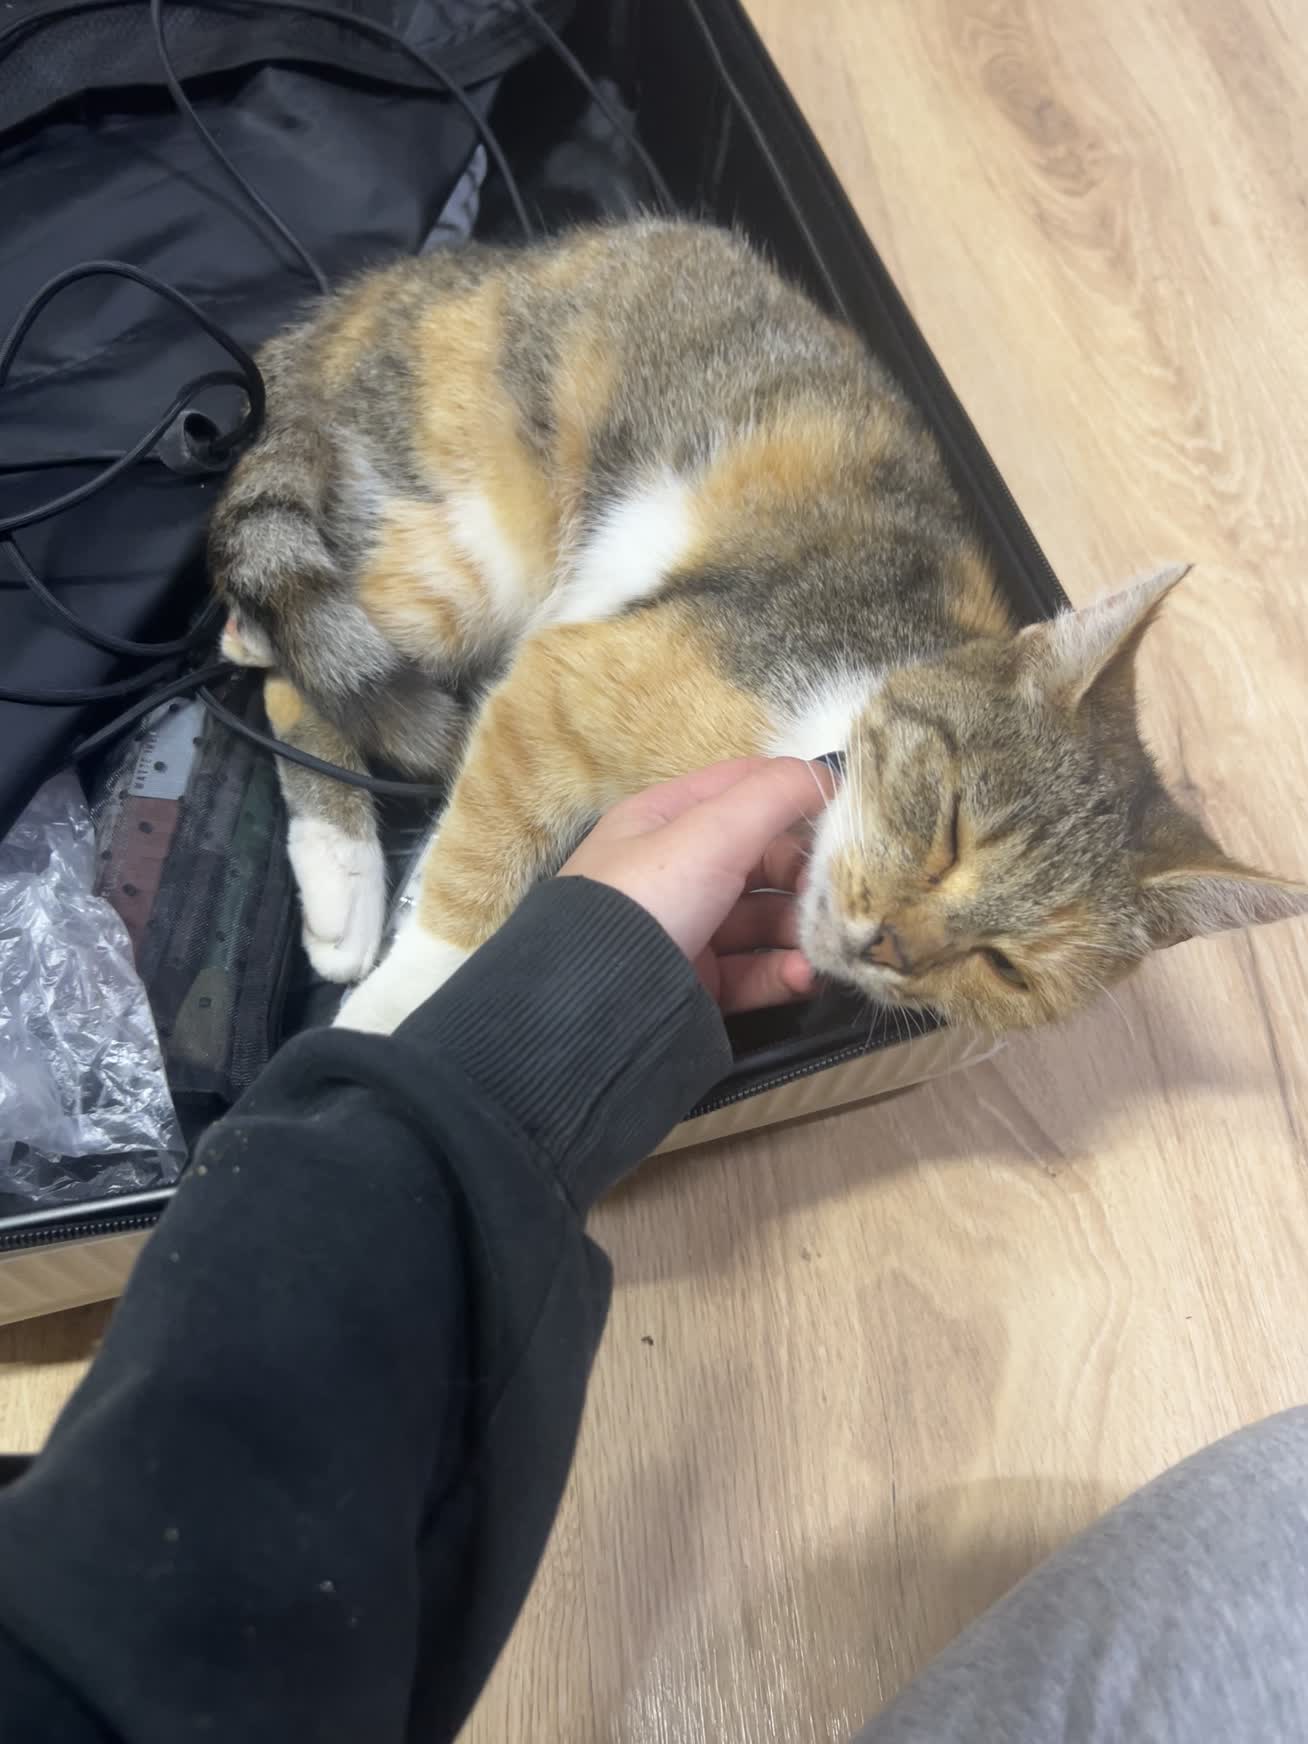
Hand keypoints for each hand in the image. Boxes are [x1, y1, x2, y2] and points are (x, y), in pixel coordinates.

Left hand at [559, 757, 833, 1013]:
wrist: (592, 1007)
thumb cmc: (647, 898)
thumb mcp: (708, 834)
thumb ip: (774, 796)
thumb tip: (832, 774)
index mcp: (663, 820)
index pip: (742, 788)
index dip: (796, 794)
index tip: (849, 814)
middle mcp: (674, 871)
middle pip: (761, 859)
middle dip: (806, 875)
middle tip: (842, 891)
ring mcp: (685, 929)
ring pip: (764, 920)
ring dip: (802, 929)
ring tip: (828, 943)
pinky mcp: (697, 984)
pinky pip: (754, 971)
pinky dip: (785, 973)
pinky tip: (804, 976)